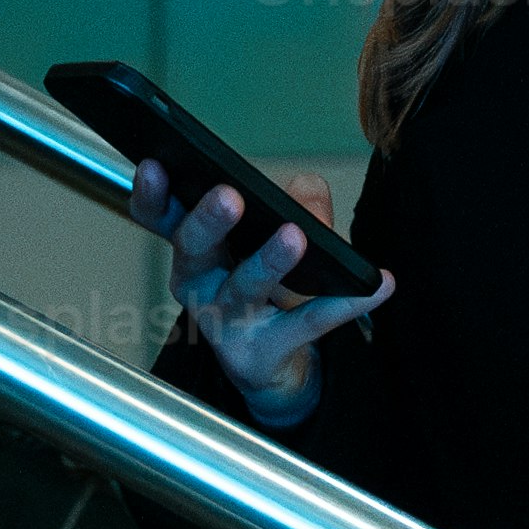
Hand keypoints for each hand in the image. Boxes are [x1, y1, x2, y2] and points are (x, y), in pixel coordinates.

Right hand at [154, 167, 393, 427]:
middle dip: (208, 221)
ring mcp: (224, 323)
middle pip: (192, 249)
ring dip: (269, 261)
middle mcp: (198, 285)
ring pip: (243, 289)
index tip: (155, 164)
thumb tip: (308, 190)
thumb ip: (299, 203)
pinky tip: (376, 285)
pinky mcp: (259, 355)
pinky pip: (305, 325)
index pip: (160, 218)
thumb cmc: (269, 287)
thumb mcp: (283, 233)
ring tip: (295, 236)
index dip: (152, 194)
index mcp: (194, 248)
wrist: (274, 364)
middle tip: (229, 196)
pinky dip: (343, 304)